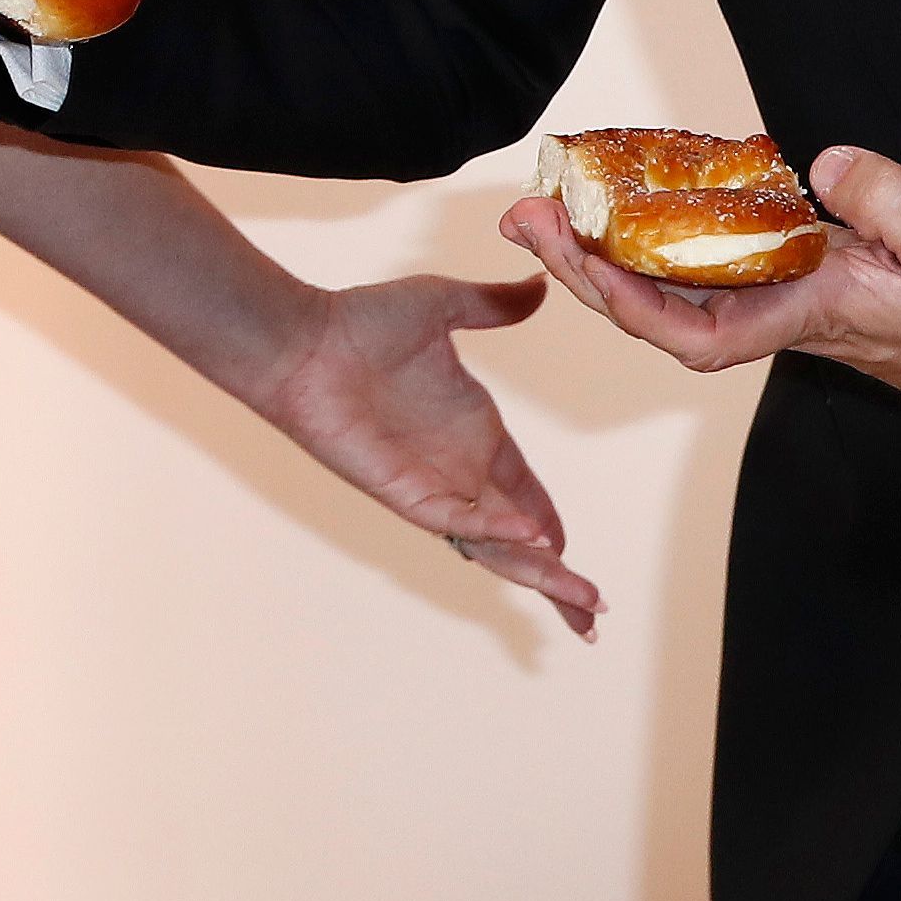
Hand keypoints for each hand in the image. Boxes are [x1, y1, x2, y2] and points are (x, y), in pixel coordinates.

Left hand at [238, 273, 602, 636]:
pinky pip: (458, 522)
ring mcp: (434, 485)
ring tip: (582, 602)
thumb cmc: (361, 322)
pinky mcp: (406, 493)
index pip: (525, 493)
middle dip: (556, 577)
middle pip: (519, 538)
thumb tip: (540, 286)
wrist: (305, 340)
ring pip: (496, 545)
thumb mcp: (441, 305)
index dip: (551, 525)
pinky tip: (532, 541)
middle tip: (595, 614)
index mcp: (476, 433)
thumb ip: (493, 305)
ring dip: (539, 574)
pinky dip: (495, 533)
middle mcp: (459, 468)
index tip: (573, 551)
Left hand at [501, 143, 900, 422]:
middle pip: (659, 308)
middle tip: (528, 213)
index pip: (701, 331)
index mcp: (809, 315)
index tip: (584, 262)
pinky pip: (706, 259)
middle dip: (585, 268)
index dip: (633, 303)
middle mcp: (779, 310)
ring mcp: (780, 293)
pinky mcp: (792, 271)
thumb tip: (826, 165)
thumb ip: (895, 203)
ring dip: (605, 248)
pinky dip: (655, 233)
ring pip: (670, 284)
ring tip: (550, 200)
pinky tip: (625, 197)